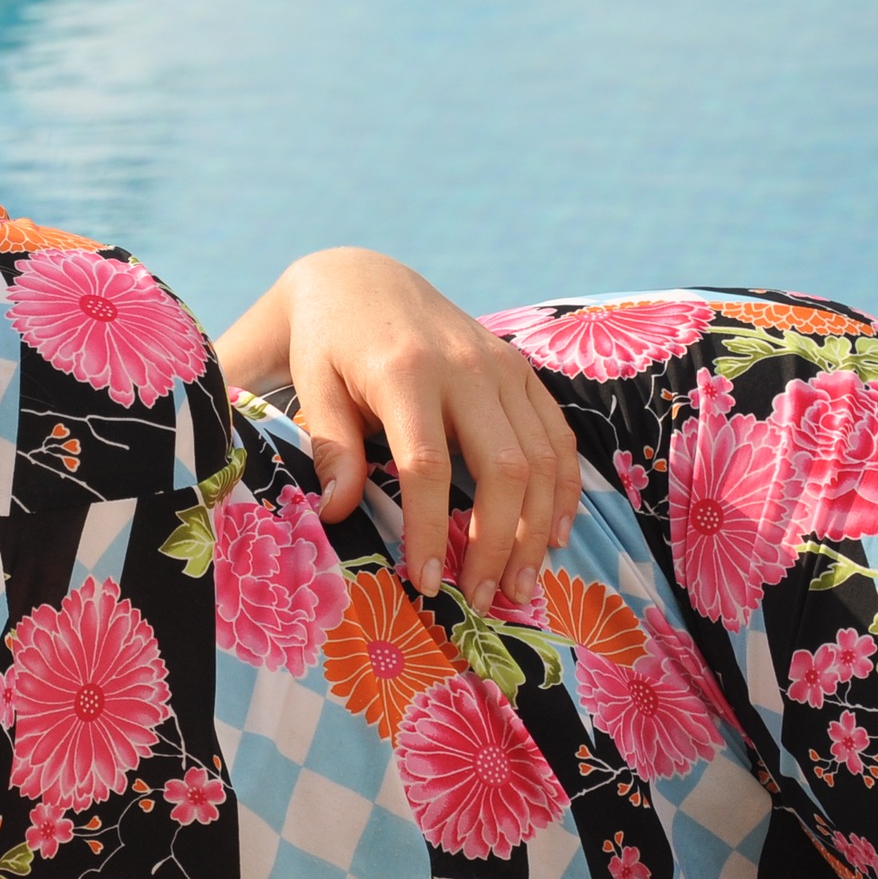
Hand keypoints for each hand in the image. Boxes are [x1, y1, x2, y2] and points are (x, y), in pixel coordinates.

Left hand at [215, 248, 581, 614]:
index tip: (426, 583)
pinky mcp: (520, 369)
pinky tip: (554, 535)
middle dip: (499, 542)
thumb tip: (337, 515)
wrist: (361, 279)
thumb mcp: (313, 387)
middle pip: (504, 468)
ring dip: (539, 527)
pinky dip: (564, 488)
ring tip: (521, 584)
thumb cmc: (327, 343)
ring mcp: (501, 365)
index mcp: (405, 372)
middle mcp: (465, 366)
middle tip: (485, 599)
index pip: (427, 467)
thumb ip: (330, 448)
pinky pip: (558, 434)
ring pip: (543, 457)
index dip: (432, 531)